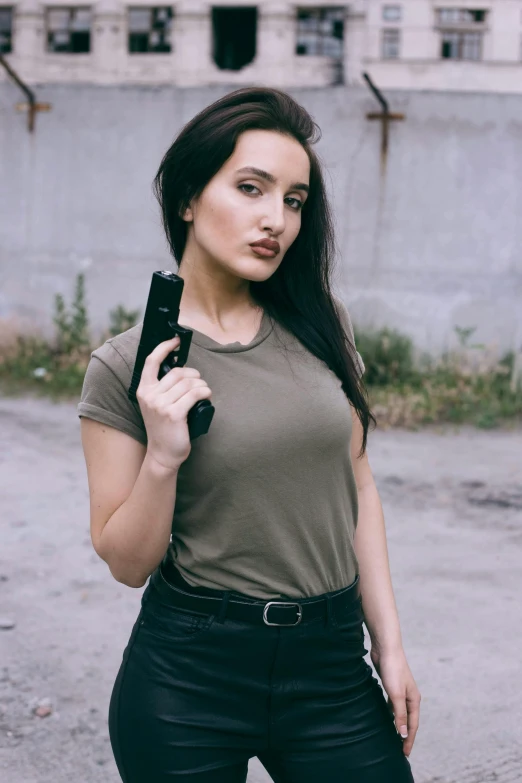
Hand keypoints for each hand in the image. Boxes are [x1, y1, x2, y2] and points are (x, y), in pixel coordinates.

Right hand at [136, 336, 212, 470]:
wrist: (163, 454)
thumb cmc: (164, 428)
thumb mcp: (156, 405)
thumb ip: (162, 387)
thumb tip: (182, 369)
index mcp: (143, 390)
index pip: (151, 361)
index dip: (164, 347)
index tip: (176, 340)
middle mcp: (150, 396)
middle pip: (178, 372)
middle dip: (194, 375)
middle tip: (199, 384)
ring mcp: (160, 405)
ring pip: (189, 382)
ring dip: (202, 385)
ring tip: (203, 392)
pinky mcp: (174, 414)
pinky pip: (195, 393)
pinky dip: (205, 392)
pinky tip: (207, 396)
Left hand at [370, 646, 420, 757]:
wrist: (386, 648)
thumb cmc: (393, 669)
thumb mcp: (396, 694)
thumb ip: (400, 714)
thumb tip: (404, 734)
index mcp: (414, 700)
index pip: (413, 725)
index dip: (409, 740)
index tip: (405, 753)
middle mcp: (409, 697)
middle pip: (409, 721)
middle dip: (406, 735)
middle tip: (400, 750)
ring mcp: (400, 691)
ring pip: (400, 713)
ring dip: (398, 725)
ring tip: (393, 737)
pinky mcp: (391, 686)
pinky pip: (392, 705)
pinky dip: (390, 714)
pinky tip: (385, 718)